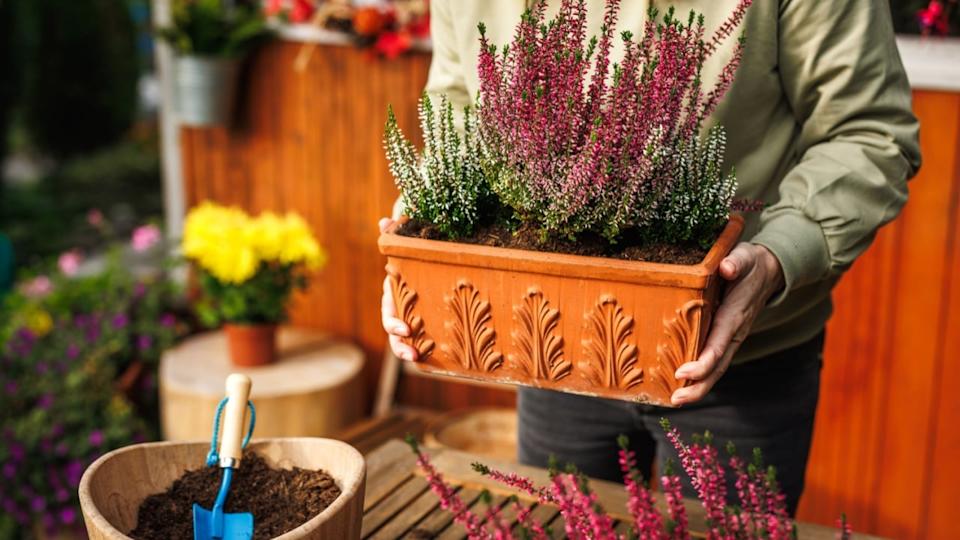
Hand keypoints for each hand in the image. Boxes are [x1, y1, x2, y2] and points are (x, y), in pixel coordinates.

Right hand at [379, 217, 418, 361]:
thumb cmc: (415, 245)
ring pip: (408, 339)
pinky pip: (429, 336)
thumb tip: (385, 222)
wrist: (427, 250)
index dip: (393, 322)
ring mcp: (415, 315)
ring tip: (419, 359)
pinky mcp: (431, 319)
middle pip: (395, 332)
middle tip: (412, 354)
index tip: (404, 329)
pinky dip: (432, 348)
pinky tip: (445, 357)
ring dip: (410, 350)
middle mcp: (401, 306)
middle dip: (400, 345)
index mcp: (394, 291)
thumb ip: (395, 230)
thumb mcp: (406, 237)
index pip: (388, 311)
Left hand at [671, 242, 784, 404]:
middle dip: (698, 385)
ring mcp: (731, 338)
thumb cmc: (750, 262)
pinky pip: (714, 361)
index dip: (703, 362)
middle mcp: (734, 332)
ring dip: (698, 386)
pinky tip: (681, 385)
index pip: (719, 344)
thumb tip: (727, 268)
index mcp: (735, 315)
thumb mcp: (744, 256)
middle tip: (676, 400)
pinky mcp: (726, 338)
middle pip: (718, 366)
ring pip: (716, 368)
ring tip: (675, 400)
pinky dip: (700, 376)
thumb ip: (735, 262)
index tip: (683, 372)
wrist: (769, 270)